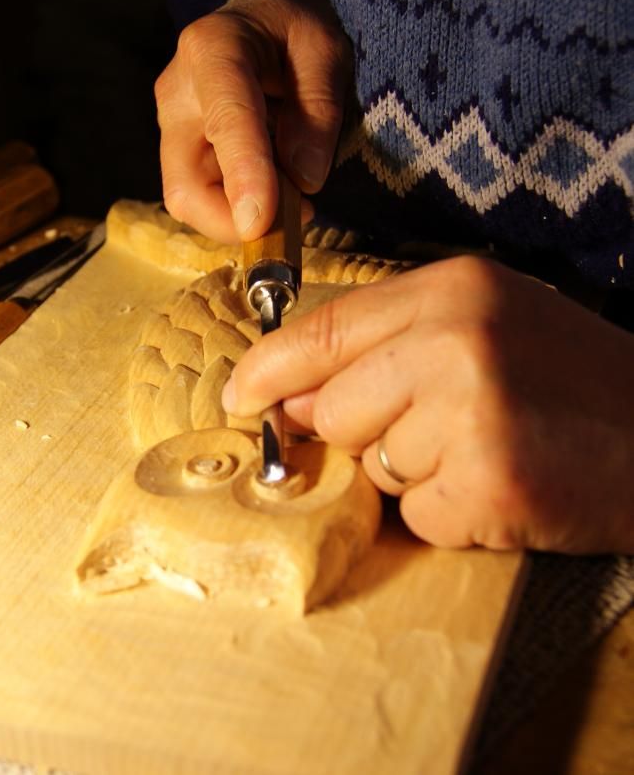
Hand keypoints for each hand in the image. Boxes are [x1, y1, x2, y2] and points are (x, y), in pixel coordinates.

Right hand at [154, 0, 351, 243]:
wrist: (261, 19)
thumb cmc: (296, 29)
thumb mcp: (327, 51)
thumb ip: (319, 109)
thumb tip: (305, 180)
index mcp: (214, 48)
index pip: (226, 120)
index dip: (242, 175)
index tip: (260, 222)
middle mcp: (177, 92)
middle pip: (187, 183)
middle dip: (235, 219)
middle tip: (300, 215)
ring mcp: (172, 126)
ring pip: (189, 200)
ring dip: (240, 217)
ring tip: (292, 199)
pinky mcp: (177, 151)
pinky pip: (200, 197)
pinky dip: (236, 209)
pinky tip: (271, 192)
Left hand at [221, 256, 633, 553]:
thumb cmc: (567, 380)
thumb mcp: (481, 327)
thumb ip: (386, 348)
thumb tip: (292, 399)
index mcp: (450, 290)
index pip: (322, 331)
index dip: (269, 370)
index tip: (238, 396)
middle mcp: (454, 340)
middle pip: (332, 409)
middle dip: (366, 434)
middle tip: (439, 427)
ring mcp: (470, 412)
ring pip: (370, 468)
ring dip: (415, 474)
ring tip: (483, 449)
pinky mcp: (487, 483)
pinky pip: (415, 516)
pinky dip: (449, 515)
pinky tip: (501, 486)